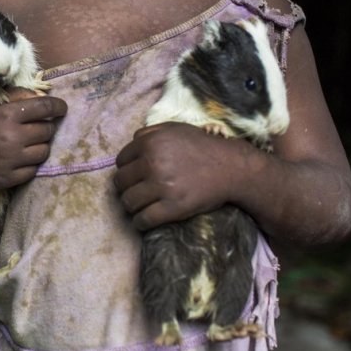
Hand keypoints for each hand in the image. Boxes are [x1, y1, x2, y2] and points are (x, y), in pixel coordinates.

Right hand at [0, 91, 66, 189]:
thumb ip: (18, 95)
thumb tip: (45, 96)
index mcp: (6, 115)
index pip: (45, 108)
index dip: (59, 106)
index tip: (62, 108)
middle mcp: (10, 138)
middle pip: (48, 130)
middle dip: (47, 125)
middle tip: (38, 125)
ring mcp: (9, 161)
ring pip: (45, 151)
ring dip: (41, 145)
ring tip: (29, 141)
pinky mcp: (7, 179)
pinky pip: (33, 170)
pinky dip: (31, 163)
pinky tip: (21, 156)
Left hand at [114, 122, 242, 229]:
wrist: (230, 167)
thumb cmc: (201, 146)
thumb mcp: (174, 129)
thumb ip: (149, 132)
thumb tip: (131, 143)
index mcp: (150, 143)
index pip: (121, 161)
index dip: (126, 168)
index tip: (134, 175)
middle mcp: (153, 163)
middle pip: (121, 182)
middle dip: (127, 187)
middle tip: (136, 191)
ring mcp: (162, 186)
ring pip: (128, 202)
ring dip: (132, 205)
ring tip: (140, 205)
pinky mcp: (172, 207)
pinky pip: (143, 219)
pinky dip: (140, 222)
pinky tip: (144, 220)